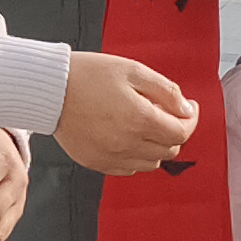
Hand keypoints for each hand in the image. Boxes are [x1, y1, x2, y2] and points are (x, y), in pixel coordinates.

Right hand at [55, 52, 196, 174]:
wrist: (50, 90)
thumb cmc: (88, 75)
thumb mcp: (133, 70)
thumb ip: (166, 90)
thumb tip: (186, 109)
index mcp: (139, 119)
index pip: (182, 133)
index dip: (190, 120)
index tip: (188, 108)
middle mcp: (127, 143)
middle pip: (170, 150)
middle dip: (175, 131)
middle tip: (166, 113)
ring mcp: (111, 157)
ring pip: (151, 163)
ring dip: (157, 146)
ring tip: (146, 125)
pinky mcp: (96, 162)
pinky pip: (128, 169)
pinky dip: (136, 157)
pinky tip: (128, 138)